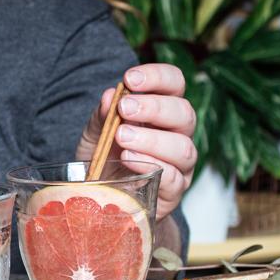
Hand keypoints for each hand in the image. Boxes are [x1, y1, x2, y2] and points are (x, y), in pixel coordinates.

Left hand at [76, 63, 196, 219]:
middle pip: (184, 113)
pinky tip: (128, 159)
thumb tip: (111, 95)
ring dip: (151, 139)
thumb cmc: (102, 163)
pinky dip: (150, 165)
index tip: (130, 78)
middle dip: (154, 108)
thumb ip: (102, 117)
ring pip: (183, 147)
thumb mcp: (94, 136)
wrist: (100, 203)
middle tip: (125, 109)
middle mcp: (177, 136)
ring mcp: (179, 166)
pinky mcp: (173, 193)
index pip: (175, 84)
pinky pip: (173, 178)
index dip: (158, 77)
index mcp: (162, 113)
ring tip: (122, 137)